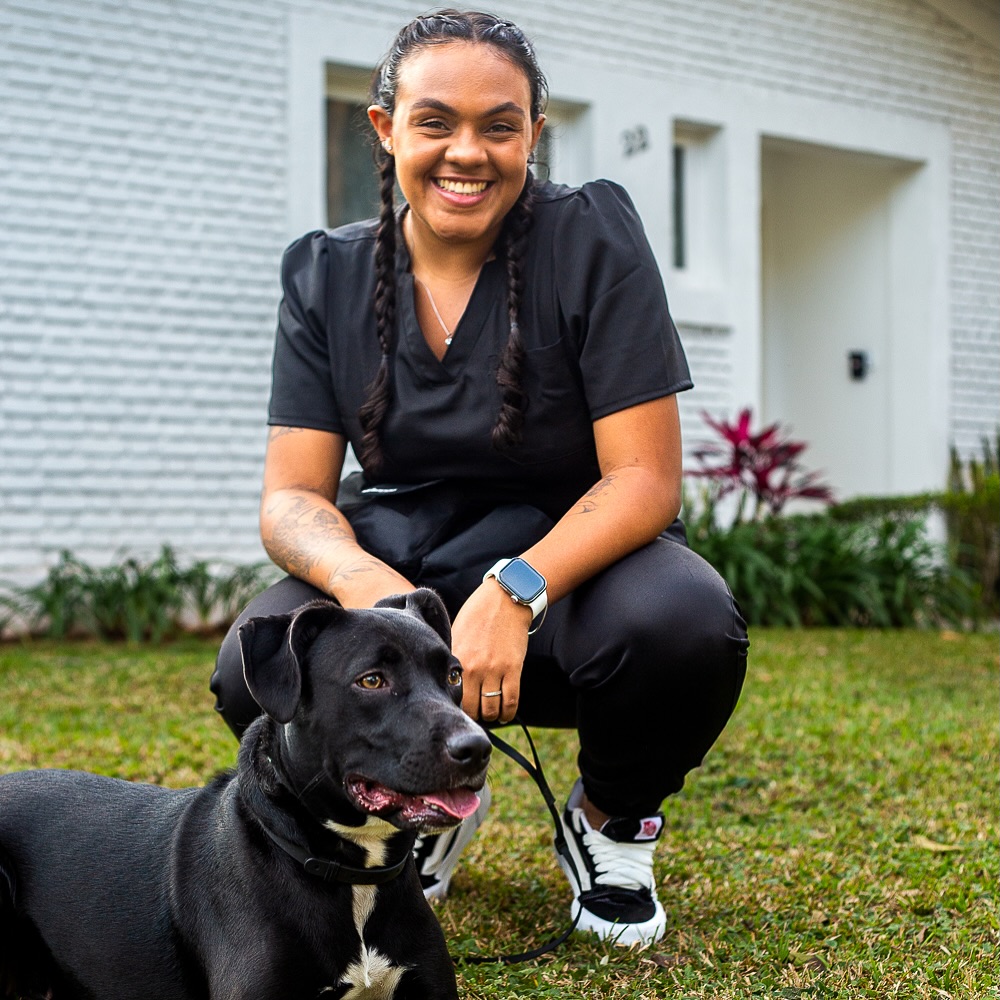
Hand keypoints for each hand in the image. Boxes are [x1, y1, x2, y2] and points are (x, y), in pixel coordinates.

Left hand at [450, 580, 533, 724]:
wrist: (504, 599)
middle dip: (472, 717)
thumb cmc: (477, 615)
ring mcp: (494, 669)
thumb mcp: (456, 634)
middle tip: (474, 716)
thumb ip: (452, 659)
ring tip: (490, 715)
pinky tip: (504, 714)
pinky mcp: (513, 668)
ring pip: (491, 709)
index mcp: (456, 658)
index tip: (458, 710)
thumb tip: (446, 683)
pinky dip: (507, 713)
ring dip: (491, 717)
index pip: (452, 696)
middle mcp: (473, 667)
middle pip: (470, 708)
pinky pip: (511, 701)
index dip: (455, 708)